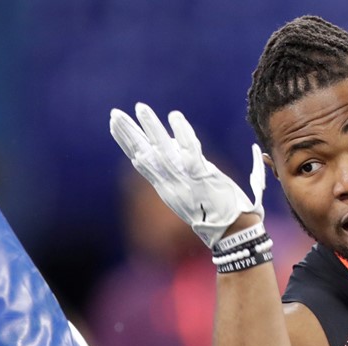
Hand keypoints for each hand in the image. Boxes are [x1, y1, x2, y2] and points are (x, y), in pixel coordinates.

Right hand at [109, 102, 264, 250]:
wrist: (233, 234)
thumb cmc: (217, 215)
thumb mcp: (192, 193)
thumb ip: (185, 170)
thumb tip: (180, 148)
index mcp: (167, 188)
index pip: (142, 161)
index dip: (126, 143)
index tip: (114, 125)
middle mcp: (171, 184)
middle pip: (144, 154)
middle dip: (128, 132)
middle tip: (114, 112)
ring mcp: (186, 181)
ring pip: (163, 150)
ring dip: (151, 128)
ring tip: (140, 108)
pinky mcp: (203, 178)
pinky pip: (190, 153)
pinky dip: (182, 134)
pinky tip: (174, 117)